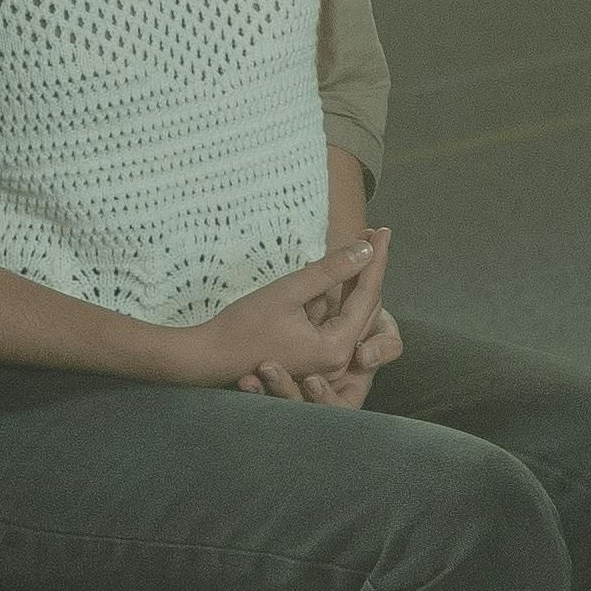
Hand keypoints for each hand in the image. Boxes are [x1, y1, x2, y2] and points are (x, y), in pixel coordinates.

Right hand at [242, 227, 396, 404]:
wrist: (206, 357)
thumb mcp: (288, 292)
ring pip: (348, 313)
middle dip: (368, 268)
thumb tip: (366, 251)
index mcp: (335, 347)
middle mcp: (336, 359)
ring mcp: (323, 360)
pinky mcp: (310, 355)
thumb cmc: (242, 327)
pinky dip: (332, 297)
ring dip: (351, 280)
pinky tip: (329, 271)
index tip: (385, 230)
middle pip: (364, 307)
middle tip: (374, 234)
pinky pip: (330, 321)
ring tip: (357, 245)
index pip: (368, 296)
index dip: (377, 260)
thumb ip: (330, 271)